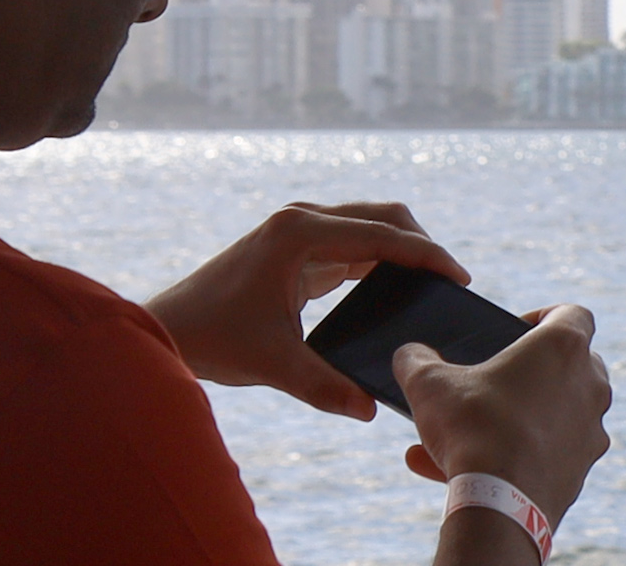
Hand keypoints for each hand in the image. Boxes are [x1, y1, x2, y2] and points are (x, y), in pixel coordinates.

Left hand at [144, 202, 467, 419]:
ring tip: (433, 287)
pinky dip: (379, 260)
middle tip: (452, 282)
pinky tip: (396, 290)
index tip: (460, 277)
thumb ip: (324, 386)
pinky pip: (351, 245)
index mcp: (299, 234)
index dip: (426, 255)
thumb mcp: (273, 364)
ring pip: (368, 226)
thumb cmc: (212, 338)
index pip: (381, 235)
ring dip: (401, 249)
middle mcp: (300, 220)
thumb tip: (369, 409)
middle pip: (381, 216)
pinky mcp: (294, 248)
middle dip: (420, 244)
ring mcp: (297, 231)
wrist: (165, 329)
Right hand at [393, 304, 611, 529]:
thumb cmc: (472, 429)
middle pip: (571, 364)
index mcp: (564, 347)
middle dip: (533, 371)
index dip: (543, 317)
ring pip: (556, 414)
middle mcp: (590, 385)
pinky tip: (467, 471)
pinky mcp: (582, 469)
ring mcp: (591, 430)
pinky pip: (546, 454)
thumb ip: (416, 359)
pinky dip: (516, 456)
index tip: (514, 332)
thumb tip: (409, 355)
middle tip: (493, 382)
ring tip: (462, 438)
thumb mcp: (429, 384)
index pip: (573, 313)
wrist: (499, 504)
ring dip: (516, 419)